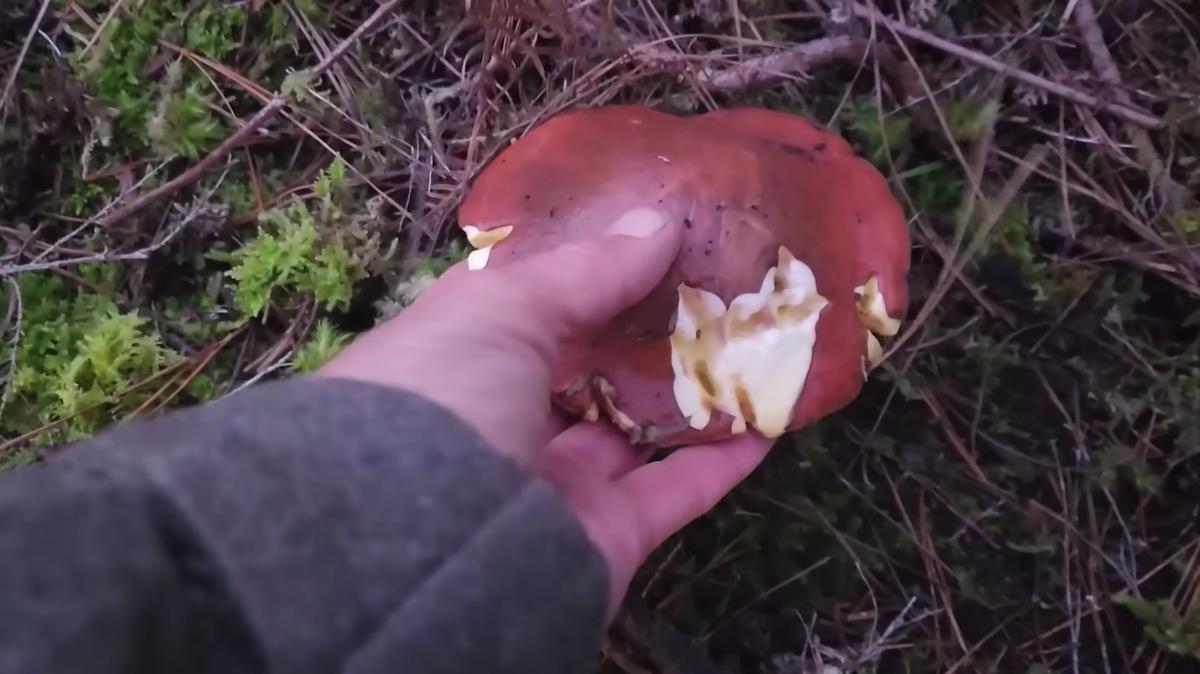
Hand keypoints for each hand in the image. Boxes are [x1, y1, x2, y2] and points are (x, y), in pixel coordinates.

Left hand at [319, 208, 770, 615]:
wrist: (430, 551)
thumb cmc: (441, 398)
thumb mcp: (499, 310)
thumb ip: (583, 270)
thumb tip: (656, 225)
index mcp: (455, 361)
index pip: (520, 305)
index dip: (576, 266)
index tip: (639, 227)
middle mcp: (501, 421)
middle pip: (586, 366)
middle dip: (643, 325)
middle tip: (709, 276)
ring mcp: (555, 482)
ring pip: (635, 427)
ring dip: (692, 386)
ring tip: (750, 334)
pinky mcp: (607, 533)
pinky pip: (677, 488)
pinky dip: (725, 456)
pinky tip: (770, 415)